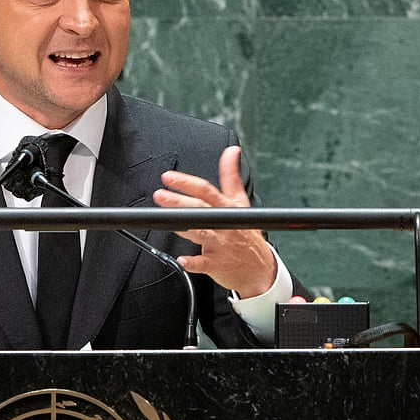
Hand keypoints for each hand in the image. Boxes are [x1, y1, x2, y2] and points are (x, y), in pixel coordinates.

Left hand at [152, 145, 277, 296]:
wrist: (259, 268)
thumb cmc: (246, 234)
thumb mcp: (241, 202)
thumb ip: (231, 176)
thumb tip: (231, 151)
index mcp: (227, 208)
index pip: (206, 191)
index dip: (187, 183)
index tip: (169, 177)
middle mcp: (224, 224)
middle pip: (200, 209)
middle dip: (179, 201)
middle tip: (160, 195)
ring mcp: (221, 244)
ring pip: (201, 233)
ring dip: (184, 227)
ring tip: (166, 220)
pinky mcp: (217, 264)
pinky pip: (203, 264)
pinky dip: (193, 262)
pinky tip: (183, 259)